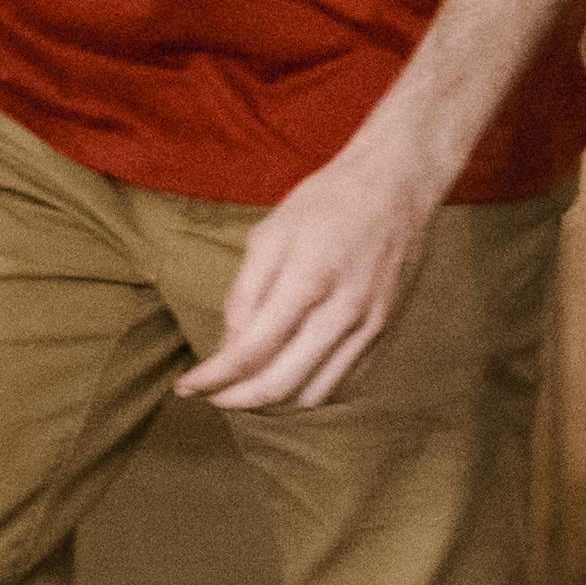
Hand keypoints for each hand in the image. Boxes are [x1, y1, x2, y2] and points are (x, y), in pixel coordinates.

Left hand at [181, 141, 448, 409]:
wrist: (399, 182)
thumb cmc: (328, 201)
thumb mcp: (271, 233)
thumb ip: (245, 294)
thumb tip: (229, 348)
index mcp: (308, 279)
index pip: (250, 351)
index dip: (211, 378)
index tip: (186, 386)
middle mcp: (344, 308)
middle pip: (281, 384)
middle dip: (237, 400)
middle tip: (214, 396)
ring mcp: (372, 323)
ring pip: (315, 394)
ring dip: (276, 401)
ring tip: (251, 387)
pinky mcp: (389, 329)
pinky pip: (347, 383)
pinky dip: (313, 389)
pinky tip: (294, 373)